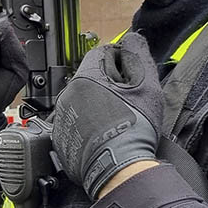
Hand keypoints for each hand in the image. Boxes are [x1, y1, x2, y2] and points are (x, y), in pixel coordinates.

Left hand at [51, 33, 161, 199]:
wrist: (121, 168)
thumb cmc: (135, 129)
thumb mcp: (146, 86)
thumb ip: (138, 56)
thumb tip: (131, 38)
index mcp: (85, 78)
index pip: (101, 53)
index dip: (120, 61)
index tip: (130, 76)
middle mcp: (67, 95)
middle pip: (91, 76)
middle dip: (109, 83)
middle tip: (127, 101)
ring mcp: (61, 117)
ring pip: (82, 100)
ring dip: (98, 104)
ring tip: (117, 120)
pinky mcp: (61, 137)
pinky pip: (76, 122)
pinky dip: (88, 124)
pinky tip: (105, 132)